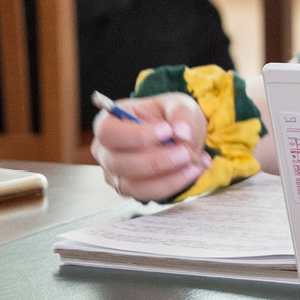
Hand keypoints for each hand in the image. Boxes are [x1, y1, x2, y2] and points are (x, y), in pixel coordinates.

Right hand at [92, 91, 210, 200]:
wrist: (178, 135)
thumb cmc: (169, 116)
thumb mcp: (178, 104)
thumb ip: (181, 114)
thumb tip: (182, 132)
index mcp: (108, 121)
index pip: (109, 132)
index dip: (136, 135)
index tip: (167, 131)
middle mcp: (105, 150)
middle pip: (119, 163)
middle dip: (155, 161)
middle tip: (185, 153)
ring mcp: (115, 173)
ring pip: (134, 185)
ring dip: (167, 177)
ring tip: (194, 163)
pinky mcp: (131, 189)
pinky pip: (149, 194)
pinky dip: (173, 184)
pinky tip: (192, 170)